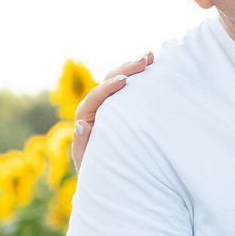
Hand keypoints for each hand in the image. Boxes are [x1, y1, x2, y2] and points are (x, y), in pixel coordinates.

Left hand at [70, 52, 153, 171]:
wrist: (108, 179)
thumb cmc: (99, 174)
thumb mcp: (89, 164)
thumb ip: (83, 144)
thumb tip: (80, 124)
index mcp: (86, 117)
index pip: (95, 97)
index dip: (108, 87)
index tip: (124, 80)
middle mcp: (96, 107)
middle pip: (108, 81)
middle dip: (125, 69)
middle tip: (144, 60)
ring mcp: (110, 105)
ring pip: (119, 80)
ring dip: (134, 67)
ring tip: (151, 56)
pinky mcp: (122, 106)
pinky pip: (130, 88)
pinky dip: (140, 77)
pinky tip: (153, 66)